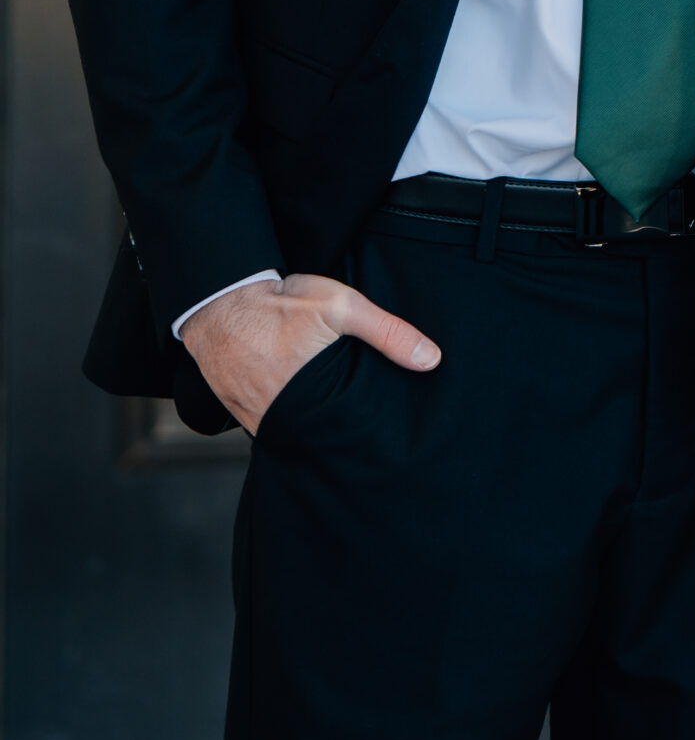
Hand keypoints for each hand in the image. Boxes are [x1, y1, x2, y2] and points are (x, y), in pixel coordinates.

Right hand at [179, 273, 440, 435]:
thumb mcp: (341, 306)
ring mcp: (260, 420)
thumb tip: (431, 360)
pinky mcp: (244, 416)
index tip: (387, 434)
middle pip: (325, 437)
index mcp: (314, 396)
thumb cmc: (280, 302)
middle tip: (366, 431)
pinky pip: (274, 429)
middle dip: (345, 435)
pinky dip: (291, 425)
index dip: (370, 432)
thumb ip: (388, 332)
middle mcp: (284, 416)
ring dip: (316, 430)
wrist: (218, 303)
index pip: (351, 429)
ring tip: (338, 423)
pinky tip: (306, 413)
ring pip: (299, 436)